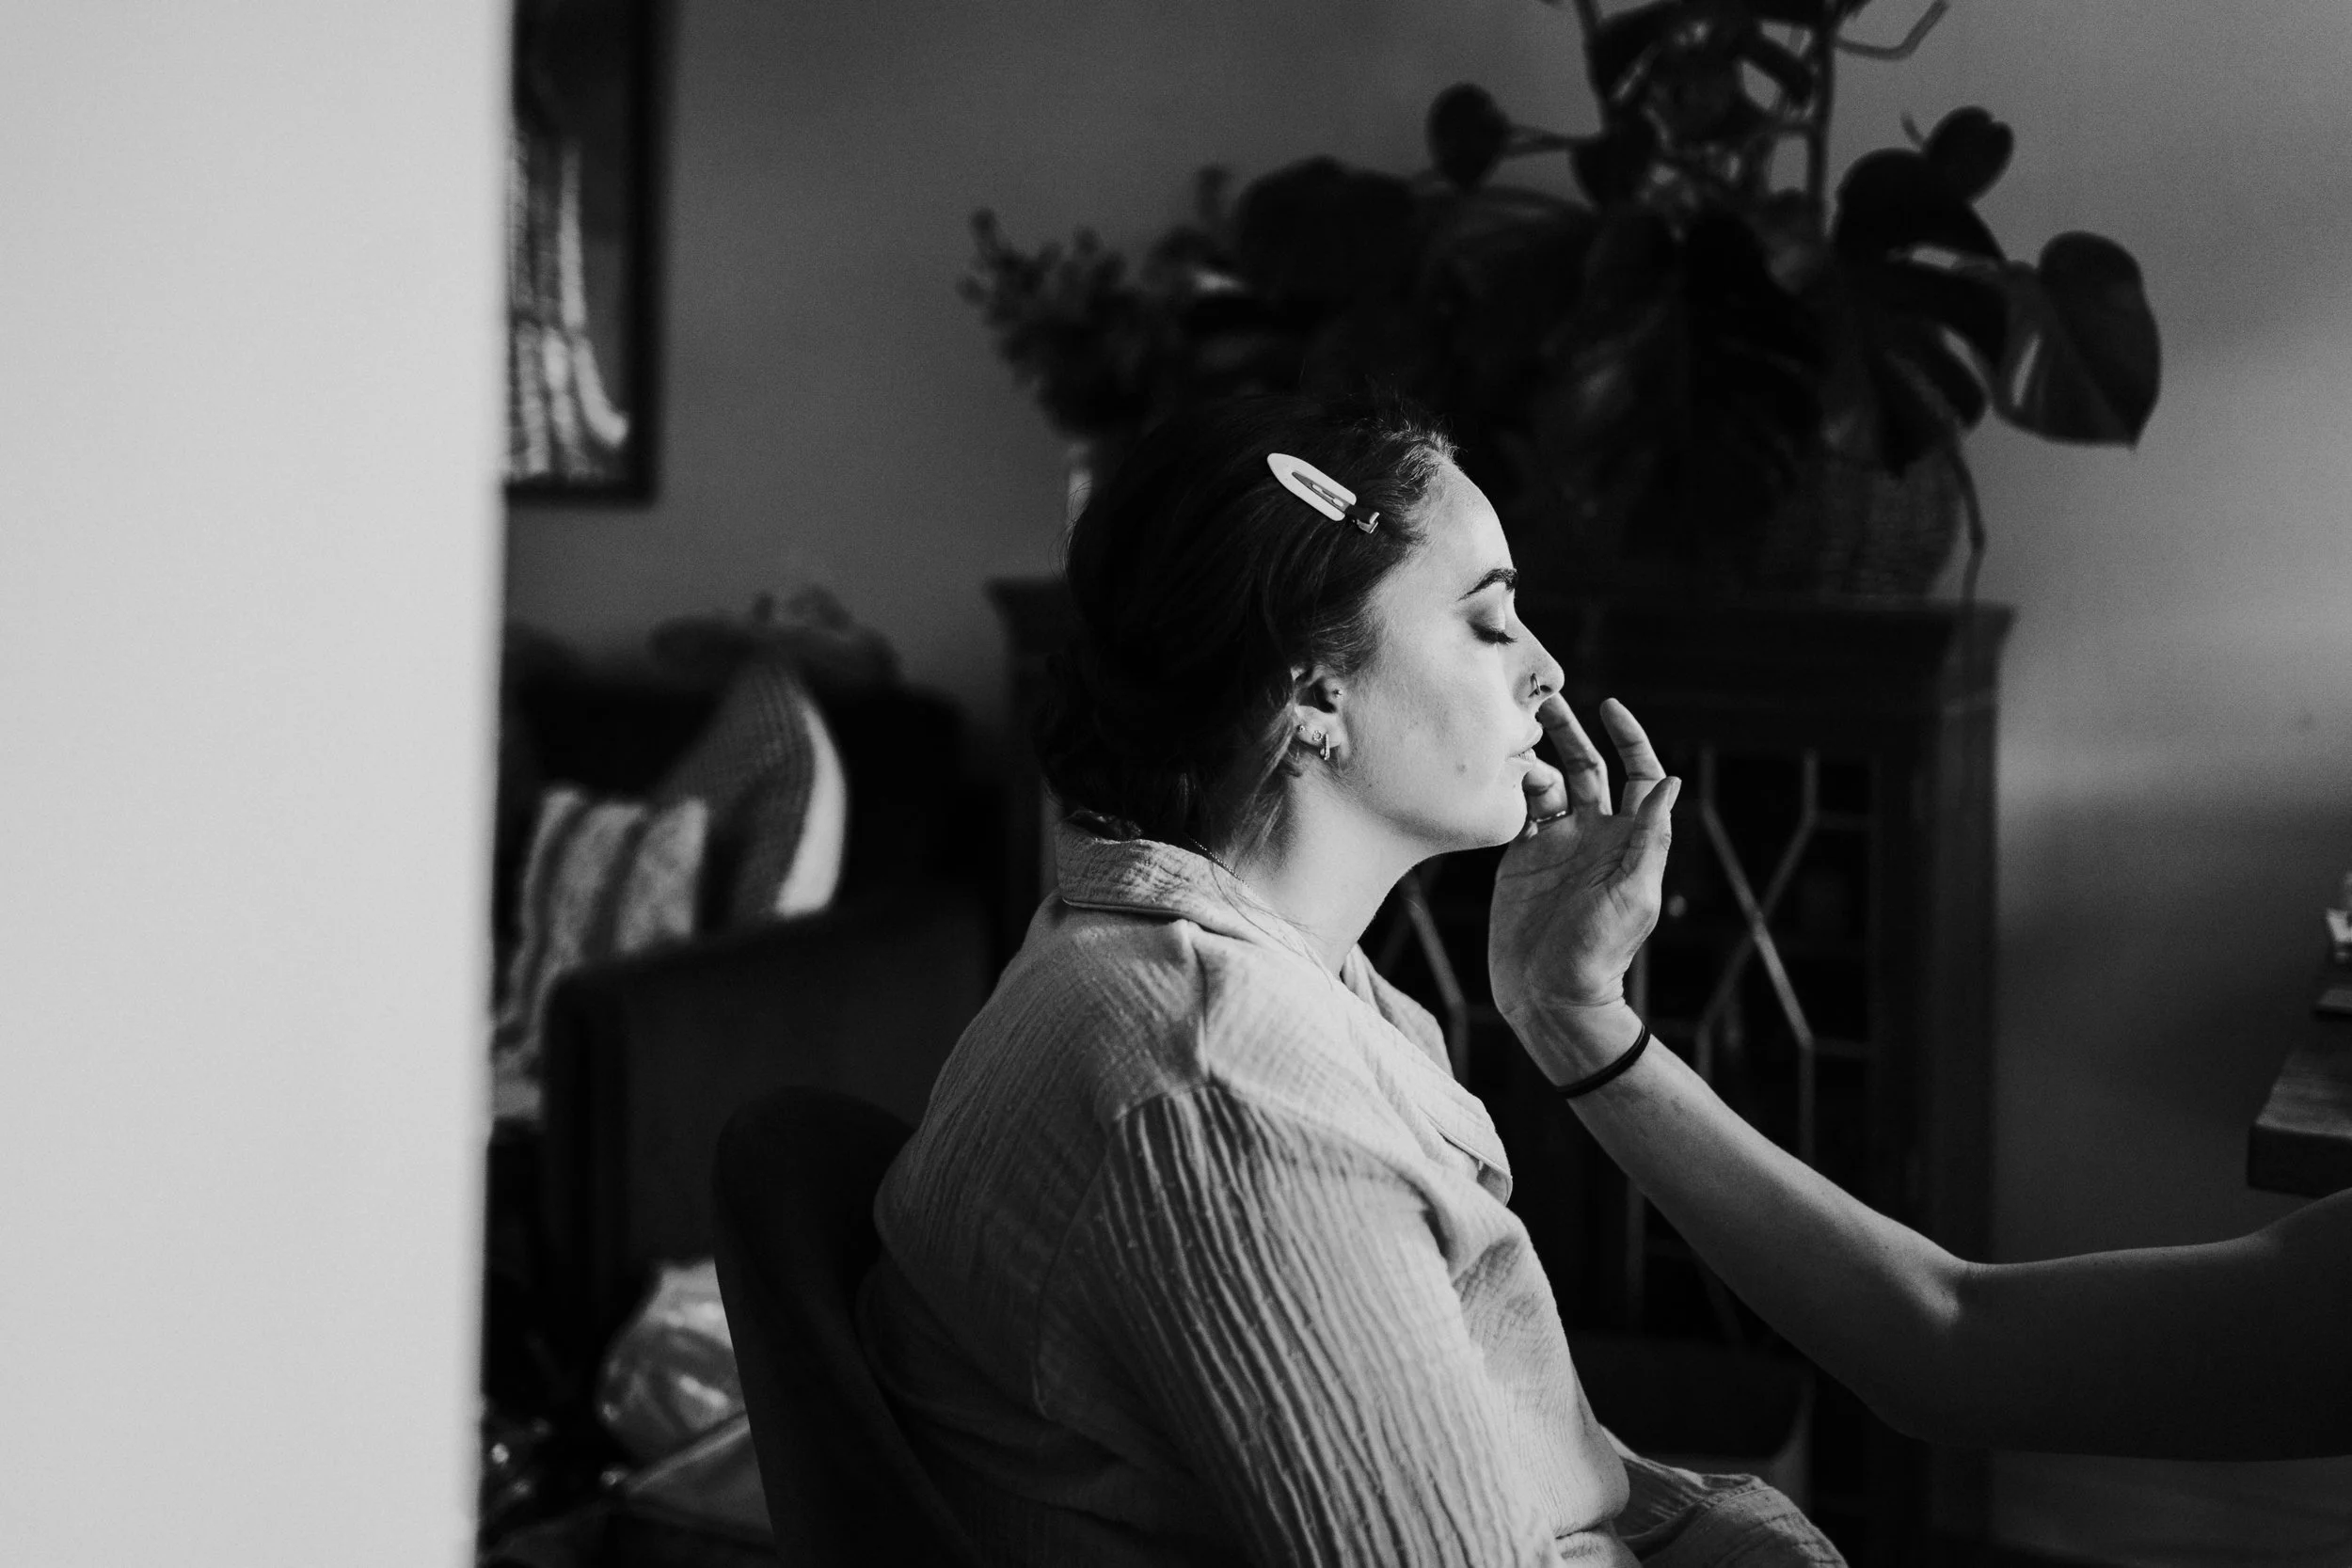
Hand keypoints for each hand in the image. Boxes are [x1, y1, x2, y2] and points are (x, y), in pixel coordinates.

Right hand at [1488, 697, 1678, 1076]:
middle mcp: (1594, 835)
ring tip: (1511, 731)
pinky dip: (1507, 786)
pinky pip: (1515, 810)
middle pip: (1587, 768)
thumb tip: (1671, 780)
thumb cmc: (1601, 951)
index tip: (1611, 706)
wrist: (1551, 995)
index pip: (1638, 775)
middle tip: (1543, 698)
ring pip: (1546, 783)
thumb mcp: (1635, 893)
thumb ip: (1650, 837)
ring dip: (1534, 754)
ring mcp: (1555, 845)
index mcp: (1629, 839)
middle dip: (1570, 732)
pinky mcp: (1519, 858)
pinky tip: (1494, 768)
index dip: (1629, 739)